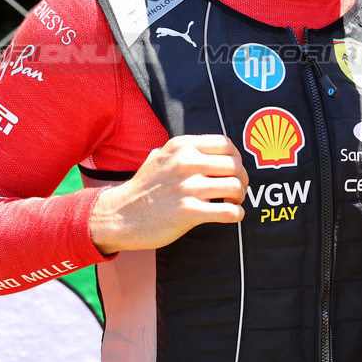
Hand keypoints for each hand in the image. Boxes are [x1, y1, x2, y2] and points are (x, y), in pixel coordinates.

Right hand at [89, 134, 247, 254]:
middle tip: (238, 190)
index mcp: (181, 146)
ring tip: (234, 203)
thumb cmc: (143, 188)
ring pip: (235, 187)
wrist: (118, 216)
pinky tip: (232, 215)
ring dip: (240, 197)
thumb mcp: (158, 157)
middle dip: (243, 180)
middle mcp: (185, 163)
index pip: (226, 145)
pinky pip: (228, 211)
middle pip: (235, 166)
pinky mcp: (188, 211)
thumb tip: (211, 150)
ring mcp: (187, 187)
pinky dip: (237, 214)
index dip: (236, 159)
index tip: (234, 171)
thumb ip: (183, 150)